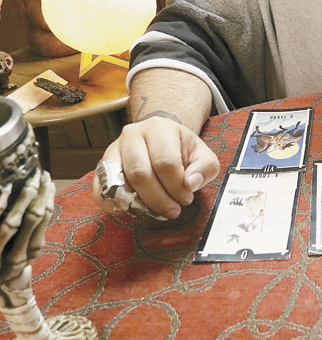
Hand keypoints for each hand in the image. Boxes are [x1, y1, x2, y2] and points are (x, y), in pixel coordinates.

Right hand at [92, 118, 219, 218]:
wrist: (160, 139)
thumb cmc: (181, 149)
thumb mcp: (202, 154)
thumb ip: (204, 167)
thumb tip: (191, 183)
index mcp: (159, 128)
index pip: (165, 161)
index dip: (177, 186)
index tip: (187, 198)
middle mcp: (132, 134)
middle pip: (140, 174)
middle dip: (159, 199)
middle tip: (173, 210)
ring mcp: (113, 150)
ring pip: (119, 183)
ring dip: (138, 205)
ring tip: (155, 212)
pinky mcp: (101, 167)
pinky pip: (100, 191)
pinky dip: (114, 206)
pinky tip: (133, 211)